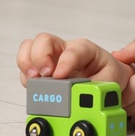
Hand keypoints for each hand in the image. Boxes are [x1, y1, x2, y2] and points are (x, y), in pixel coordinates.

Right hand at [17, 32, 131, 88]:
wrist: (107, 81)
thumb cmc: (108, 76)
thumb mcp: (109, 81)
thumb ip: (95, 88)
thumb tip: (77, 95)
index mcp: (85, 49)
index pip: (73, 50)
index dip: (65, 62)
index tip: (60, 76)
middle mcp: (64, 49)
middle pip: (44, 40)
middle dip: (40, 56)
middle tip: (45, 75)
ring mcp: (51, 58)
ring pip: (29, 48)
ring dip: (27, 63)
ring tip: (34, 79)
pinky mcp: (42, 69)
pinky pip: (26, 67)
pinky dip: (25, 76)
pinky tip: (33, 86)